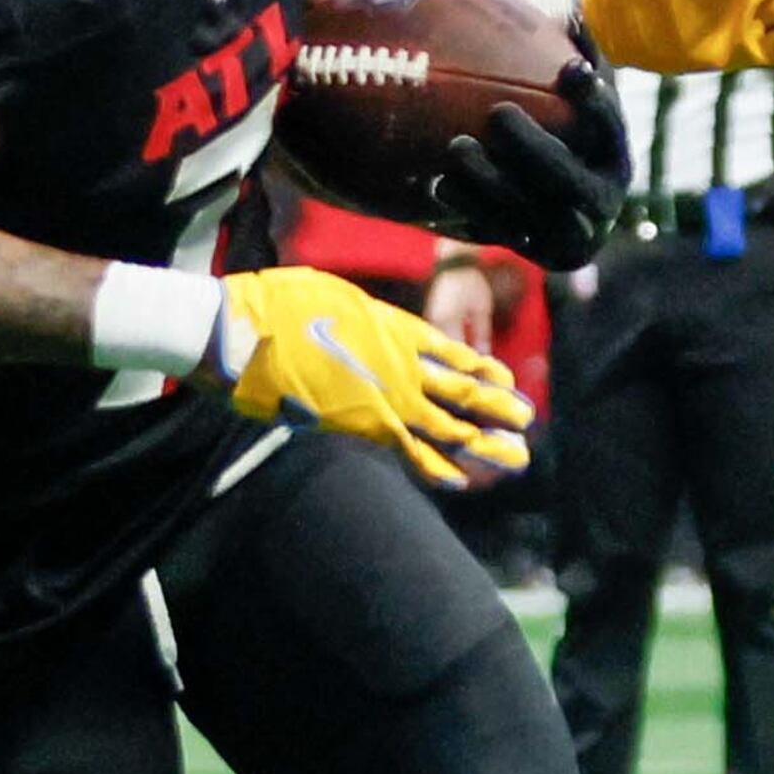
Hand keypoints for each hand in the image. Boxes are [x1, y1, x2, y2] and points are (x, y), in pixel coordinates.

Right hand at [211, 265, 532, 487]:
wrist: (247, 332)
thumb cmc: (278, 304)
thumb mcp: (332, 293)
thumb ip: (360, 313)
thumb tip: (362, 318)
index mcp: (395, 328)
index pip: (453, 354)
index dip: (482, 370)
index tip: (505, 380)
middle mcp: (402, 363)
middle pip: (463, 391)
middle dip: (497, 408)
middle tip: (526, 419)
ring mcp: (387, 395)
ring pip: (450, 425)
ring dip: (485, 442)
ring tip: (517, 455)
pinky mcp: (364, 423)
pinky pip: (411, 451)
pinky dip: (438, 467)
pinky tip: (464, 481)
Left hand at [430, 64, 628, 268]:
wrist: (540, 195)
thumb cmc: (551, 122)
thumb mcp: (566, 92)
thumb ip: (574, 55)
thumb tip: (576, 15)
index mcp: (613, 155)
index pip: (609, 127)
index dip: (594, 102)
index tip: (570, 70)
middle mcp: (601, 201)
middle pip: (571, 182)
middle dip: (536, 150)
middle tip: (498, 113)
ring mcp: (570, 234)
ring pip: (536, 217)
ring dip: (493, 184)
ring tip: (457, 147)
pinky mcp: (534, 252)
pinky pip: (502, 234)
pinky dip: (470, 208)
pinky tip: (439, 182)